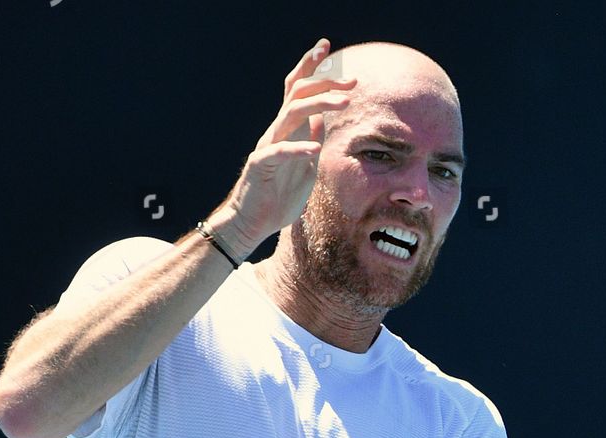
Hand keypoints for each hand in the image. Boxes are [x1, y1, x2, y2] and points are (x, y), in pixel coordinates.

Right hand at [214, 38, 357, 246]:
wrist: (253, 221)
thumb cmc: (280, 195)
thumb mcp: (305, 163)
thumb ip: (311, 139)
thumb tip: (323, 119)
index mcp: (289, 129)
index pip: (297, 88)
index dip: (311, 66)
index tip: (327, 47)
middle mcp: (277, 131)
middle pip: (298, 93)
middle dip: (325, 82)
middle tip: (352, 82)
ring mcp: (268, 146)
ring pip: (291, 114)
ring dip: (319, 105)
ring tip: (345, 104)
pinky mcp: (260, 166)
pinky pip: (279, 151)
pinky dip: (297, 148)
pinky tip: (314, 149)